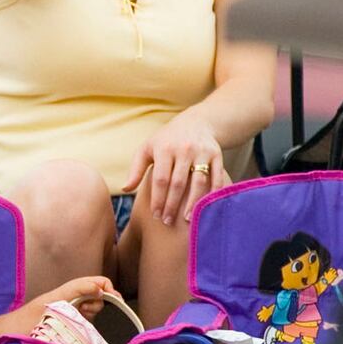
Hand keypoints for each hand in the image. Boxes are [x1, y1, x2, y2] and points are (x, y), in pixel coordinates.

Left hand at [47, 275, 116, 318]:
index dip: (110, 289)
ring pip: (99, 307)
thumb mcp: (76, 287)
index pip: (105, 283)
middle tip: (86, 305)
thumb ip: (90, 287)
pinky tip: (79, 313)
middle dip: (96, 302)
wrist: (52, 308)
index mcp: (89, 283)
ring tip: (79, 308)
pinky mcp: (87, 313)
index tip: (113, 297)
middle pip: (104, 297)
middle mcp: (90, 292)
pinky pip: (93, 315)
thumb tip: (101, 292)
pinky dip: (87, 315)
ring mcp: (89, 303)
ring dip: (90, 309)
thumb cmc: (62, 295)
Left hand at [121, 107, 227, 226]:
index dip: (158, 199)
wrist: (196, 122)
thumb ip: (136, 169)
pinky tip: (207, 208)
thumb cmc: (166, 140)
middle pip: (178, 183)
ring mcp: (201, 152)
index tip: (155, 215)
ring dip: (192, 203)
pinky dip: (213, 194)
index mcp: (164, 149)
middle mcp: (184, 149)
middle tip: (167, 221)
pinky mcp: (216, 154)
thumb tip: (125, 189)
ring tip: (186, 220)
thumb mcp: (147, 149)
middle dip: (172, 205)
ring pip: (198, 182)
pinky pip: (217, 177)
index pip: (160, 179)